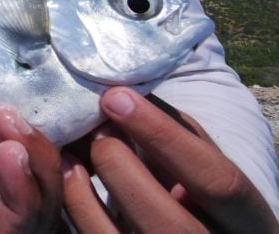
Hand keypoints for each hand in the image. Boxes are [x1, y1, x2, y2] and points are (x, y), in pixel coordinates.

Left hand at [62, 87, 278, 232]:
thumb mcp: (200, 156)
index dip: (165, 137)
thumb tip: (121, 95)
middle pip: (168, 221)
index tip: (116, 98)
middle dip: (119, 166)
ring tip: (71, 151)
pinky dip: (75, 210)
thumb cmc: (196, 183)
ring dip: (84, 191)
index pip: (218, 181)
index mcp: (248, 220)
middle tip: (93, 128)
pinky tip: (67, 176)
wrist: (191, 230)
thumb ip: (173, 129)